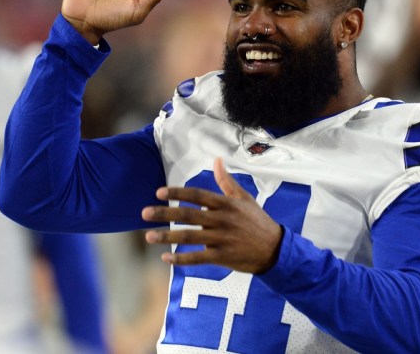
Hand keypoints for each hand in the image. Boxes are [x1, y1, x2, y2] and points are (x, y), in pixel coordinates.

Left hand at [141, 158, 283, 273]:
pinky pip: (198, 258)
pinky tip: (166, 258)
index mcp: (226, 204)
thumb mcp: (244, 198)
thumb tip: (217, 160)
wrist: (275, 249)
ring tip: (148, 236)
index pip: (197, 196)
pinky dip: (181, 259)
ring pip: (189, 237)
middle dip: (164, 214)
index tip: (159, 192)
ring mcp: (222, 239)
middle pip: (188, 215)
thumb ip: (226, 182)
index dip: (177, 193)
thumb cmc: (257, 221)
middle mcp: (222, 220)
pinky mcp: (223, 257)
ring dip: (167, 237)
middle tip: (144, 213)